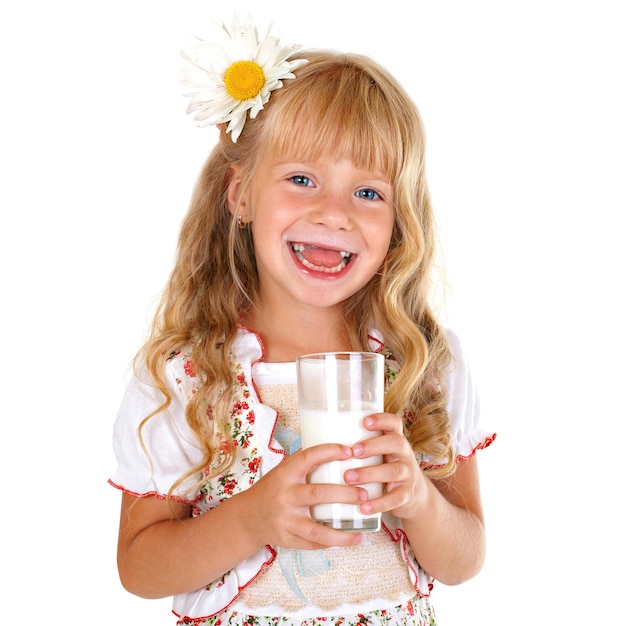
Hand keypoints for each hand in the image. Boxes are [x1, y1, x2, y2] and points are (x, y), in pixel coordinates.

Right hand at [240, 443, 366, 549]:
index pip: (308, 458)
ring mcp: (285, 519)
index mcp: (285, 474)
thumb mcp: (284, 471)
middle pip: (318, 494)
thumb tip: (341, 450)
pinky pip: (312, 543)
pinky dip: (331, 543)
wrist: (248, 517)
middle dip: (344, 494)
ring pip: (316, 529)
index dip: (329, 452)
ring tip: (361, 532)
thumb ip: (306, 463)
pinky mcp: (287, 538)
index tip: (349, 451)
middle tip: (364, 494)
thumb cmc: (274, 489)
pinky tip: (348, 540)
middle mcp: (285, 496)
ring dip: (341, 534)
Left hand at [344, 412, 427, 520]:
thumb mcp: (378, 453)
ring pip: (393, 471)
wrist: (412, 494)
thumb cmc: (383, 466)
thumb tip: (316, 436)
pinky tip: (363, 507)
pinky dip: (378, 503)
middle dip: (373, 446)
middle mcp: (404, 453)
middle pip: (395, 443)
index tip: (364, 422)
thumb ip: (358, 444)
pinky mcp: (406, 495)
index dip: (382, 419)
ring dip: (370, 473)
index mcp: (394, 439)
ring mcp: (407, 474)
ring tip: (348, 478)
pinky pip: (395, 498)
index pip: (394, 422)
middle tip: (353, 451)